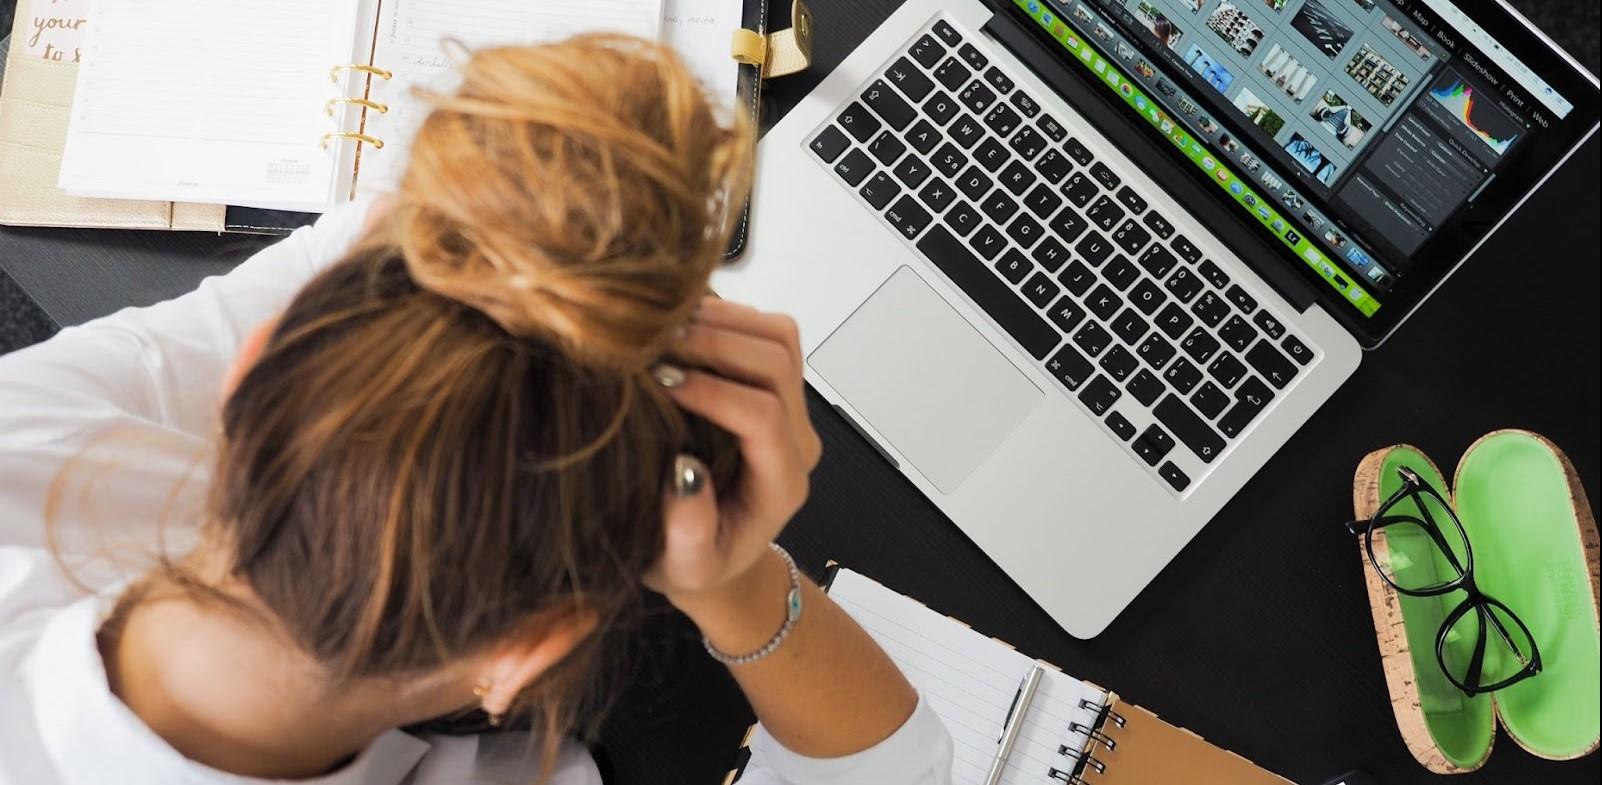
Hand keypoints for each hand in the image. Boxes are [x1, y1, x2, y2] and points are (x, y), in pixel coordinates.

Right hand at [643, 298, 822, 607]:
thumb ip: (688, 532)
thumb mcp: (683, 566)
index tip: (659, 382)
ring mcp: (790, 407)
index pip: (762, 417)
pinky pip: (765, 331)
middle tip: (655, 343)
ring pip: (779, 336)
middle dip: (716, 343)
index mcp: (781, 484)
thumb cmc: (694, 562)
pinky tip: (677, 325)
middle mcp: (796, 440)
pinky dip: (724, 315)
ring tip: (663, 327)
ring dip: (722, 321)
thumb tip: (684, 473)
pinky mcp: (774, 385)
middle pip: (778, 363)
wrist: (712, 551)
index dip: (713, 391)